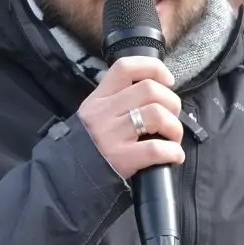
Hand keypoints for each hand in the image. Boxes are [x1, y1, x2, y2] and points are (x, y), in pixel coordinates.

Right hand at [78, 56, 184, 179]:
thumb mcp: (95, 115)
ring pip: (157, 115)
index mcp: (99, 98)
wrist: (68, 177)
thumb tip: (157, 95)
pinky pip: (156, 149)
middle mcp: (104, 112)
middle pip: (149, 89)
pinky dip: (173, 151)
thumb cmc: (90, 146)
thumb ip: (118, 101)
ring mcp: (112, 135)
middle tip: (172, 116)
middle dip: (172, 102)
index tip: (168, 80)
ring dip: (175, 126)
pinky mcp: (121, 158)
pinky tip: (173, 156)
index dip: (153, 68)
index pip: (125, 67)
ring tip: (172, 137)